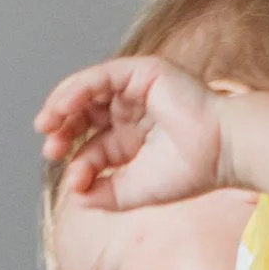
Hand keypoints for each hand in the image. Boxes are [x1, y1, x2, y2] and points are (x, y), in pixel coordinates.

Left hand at [34, 56, 227, 209]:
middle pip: (84, 116)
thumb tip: (76, 197)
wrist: (221, 153)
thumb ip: (103, 194)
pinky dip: (77, 90)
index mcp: (133, 140)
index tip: (76, 182)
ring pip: (87, 92)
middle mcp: (132, 112)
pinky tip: (63, 107)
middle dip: (63, 130)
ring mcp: (137, 90)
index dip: (79, 161)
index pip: (94, 146)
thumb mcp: (134, 190)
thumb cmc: (189, 172)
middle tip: (51, 148)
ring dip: (62, 106)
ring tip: (47, 124)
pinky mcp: (142, 72)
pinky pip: (100, 76)